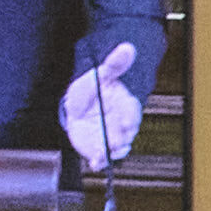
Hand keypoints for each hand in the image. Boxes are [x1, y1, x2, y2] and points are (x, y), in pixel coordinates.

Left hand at [62, 57, 142, 174]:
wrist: (79, 104)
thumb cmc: (92, 88)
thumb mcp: (101, 74)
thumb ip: (114, 64)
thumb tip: (127, 47)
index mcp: (125, 106)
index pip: (132, 113)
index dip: (130, 118)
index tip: (126, 123)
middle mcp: (122, 124)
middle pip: (125, 134)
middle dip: (120, 139)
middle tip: (113, 142)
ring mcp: (111, 137)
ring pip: (116, 148)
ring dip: (110, 153)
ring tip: (102, 155)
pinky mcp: (99, 148)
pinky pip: (102, 157)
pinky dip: (99, 162)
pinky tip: (94, 163)